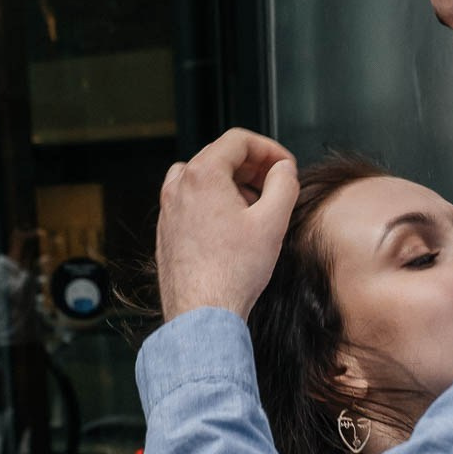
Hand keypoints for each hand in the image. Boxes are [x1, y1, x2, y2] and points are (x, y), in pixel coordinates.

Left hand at [156, 128, 299, 322]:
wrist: (202, 313)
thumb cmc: (232, 273)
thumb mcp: (272, 222)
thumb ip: (284, 184)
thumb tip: (284, 170)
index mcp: (202, 174)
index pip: (238, 140)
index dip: (269, 149)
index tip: (285, 166)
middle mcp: (179, 186)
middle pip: (220, 156)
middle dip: (253, 166)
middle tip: (276, 184)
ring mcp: (169, 208)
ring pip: (204, 178)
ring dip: (234, 183)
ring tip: (256, 207)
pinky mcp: (167, 230)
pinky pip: (193, 201)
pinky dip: (216, 202)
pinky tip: (234, 227)